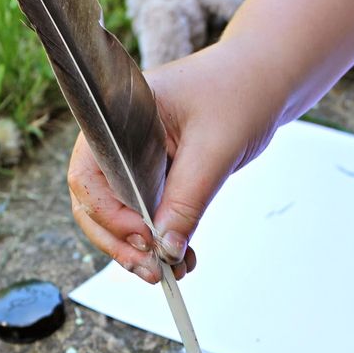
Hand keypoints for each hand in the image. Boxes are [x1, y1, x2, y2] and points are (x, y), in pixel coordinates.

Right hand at [68, 38, 284, 282]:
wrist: (264, 81)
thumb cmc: (238, 93)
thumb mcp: (214, 149)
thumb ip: (186, 201)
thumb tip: (166, 251)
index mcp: (117, 119)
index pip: (89, 176)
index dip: (109, 215)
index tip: (144, 240)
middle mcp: (116, 142)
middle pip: (94, 203)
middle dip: (119, 242)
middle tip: (152, 271)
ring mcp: (134, 161)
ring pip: (117, 216)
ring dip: (139, 249)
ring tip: (172, 271)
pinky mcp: (155, 177)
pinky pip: (144, 215)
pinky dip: (158, 240)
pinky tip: (181, 257)